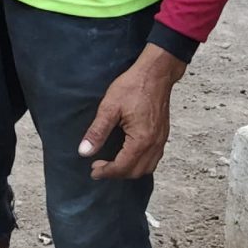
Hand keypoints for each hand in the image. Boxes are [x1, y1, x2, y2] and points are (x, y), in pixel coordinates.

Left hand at [81, 45, 184, 179]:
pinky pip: (154, 158)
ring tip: (112, 163)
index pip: (123, 167)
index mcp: (141, 140)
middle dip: (117, 173)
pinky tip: (128, 155)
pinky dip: (141, 163)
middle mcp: (154, 144)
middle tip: (99, 166)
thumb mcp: (109, 107)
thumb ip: (97, 132)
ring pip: (147, 168)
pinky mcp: (163, 135)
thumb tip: (84, 151)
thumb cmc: (133, 87)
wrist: (156, 74)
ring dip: (129, 170)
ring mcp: (161, 140)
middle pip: (136, 172)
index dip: (106, 172)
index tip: (93, 170)